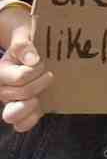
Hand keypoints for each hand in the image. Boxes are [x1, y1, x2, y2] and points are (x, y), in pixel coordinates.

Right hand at [1, 10, 52, 133]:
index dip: (34, 71)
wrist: (29, 43)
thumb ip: (23, 45)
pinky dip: (29, 121)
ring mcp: (12, 100)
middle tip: (49, 74)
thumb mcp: (22, 35)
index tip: (41, 61)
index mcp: (1, 71)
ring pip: (13, 115)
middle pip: (18, 95)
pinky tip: (38, 112)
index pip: (20, 78)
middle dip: (38, 85)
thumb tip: (32, 60)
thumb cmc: (26, 38)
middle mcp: (3, 88)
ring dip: (31, 106)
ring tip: (40, 96)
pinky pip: (20, 124)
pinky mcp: (24, 108)